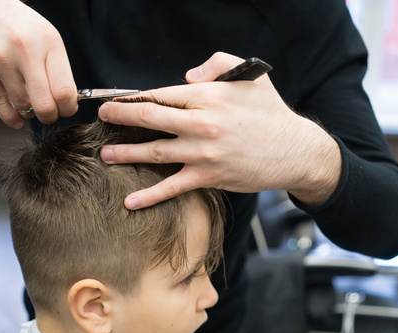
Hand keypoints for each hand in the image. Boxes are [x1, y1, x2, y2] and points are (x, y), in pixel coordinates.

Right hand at [0, 0, 77, 127]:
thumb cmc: (7, 19)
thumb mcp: (40, 33)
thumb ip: (53, 64)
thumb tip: (66, 99)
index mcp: (48, 40)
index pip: (65, 90)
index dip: (67, 107)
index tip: (65, 109)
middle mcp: (25, 49)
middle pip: (45, 104)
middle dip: (49, 116)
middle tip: (48, 115)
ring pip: (23, 105)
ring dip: (28, 112)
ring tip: (28, 106)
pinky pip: (0, 104)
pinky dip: (10, 117)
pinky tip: (16, 119)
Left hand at [98, 52, 341, 209]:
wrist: (295, 151)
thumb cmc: (271, 112)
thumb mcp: (249, 76)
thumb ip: (216, 64)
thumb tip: (186, 77)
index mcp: (208, 95)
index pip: (161, 94)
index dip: (134, 97)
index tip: (117, 100)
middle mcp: (201, 123)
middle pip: (149, 118)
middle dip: (120, 117)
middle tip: (102, 117)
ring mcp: (202, 152)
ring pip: (153, 151)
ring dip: (125, 153)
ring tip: (105, 155)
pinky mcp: (208, 177)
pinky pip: (172, 187)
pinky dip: (149, 196)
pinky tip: (130, 202)